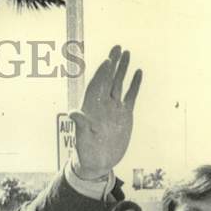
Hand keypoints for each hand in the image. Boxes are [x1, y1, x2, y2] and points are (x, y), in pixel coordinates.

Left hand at [71, 46, 142, 179]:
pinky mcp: (124, 115)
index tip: (107, 60)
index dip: (101, 73)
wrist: (98, 163)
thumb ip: (80, 124)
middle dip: (113, 63)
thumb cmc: (86, 152)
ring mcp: (114, 109)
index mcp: (91, 108)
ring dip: (123, 69)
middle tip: (118, 47)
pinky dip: (134, 84)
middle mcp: (102, 105)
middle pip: (108, 79)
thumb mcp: (82, 138)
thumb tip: (72, 112)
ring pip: (119, 84)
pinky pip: (130, 96)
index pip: (96, 85)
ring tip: (127, 53)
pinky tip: (138, 72)